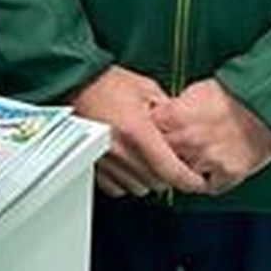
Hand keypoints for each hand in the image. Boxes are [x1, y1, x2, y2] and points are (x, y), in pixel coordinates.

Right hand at [71, 65, 207, 197]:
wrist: (71, 83)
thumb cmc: (103, 82)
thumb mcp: (143, 87)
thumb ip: (167, 109)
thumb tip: (182, 124)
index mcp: (138, 132)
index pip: (172, 171)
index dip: (191, 181)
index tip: (198, 181)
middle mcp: (122, 151)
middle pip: (158, 183)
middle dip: (169, 176)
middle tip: (170, 161)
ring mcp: (107, 161)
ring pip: (139, 188)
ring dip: (148, 179)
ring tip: (148, 161)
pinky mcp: (94, 165)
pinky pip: (117, 188)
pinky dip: (127, 181)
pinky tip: (129, 165)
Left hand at [153, 78, 270, 195]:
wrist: (267, 107)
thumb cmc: (232, 97)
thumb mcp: (193, 93)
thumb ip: (170, 110)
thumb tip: (154, 120)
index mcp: (176, 116)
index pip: (145, 134)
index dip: (147, 135)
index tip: (150, 136)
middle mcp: (189, 139)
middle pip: (160, 157)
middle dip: (163, 154)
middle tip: (171, 149)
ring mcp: (208, 159)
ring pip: (181, 175)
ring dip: (183, 169)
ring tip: (192, 156)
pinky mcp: (227, 174)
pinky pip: (206, 186)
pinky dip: (205, 180)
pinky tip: (208, 167)